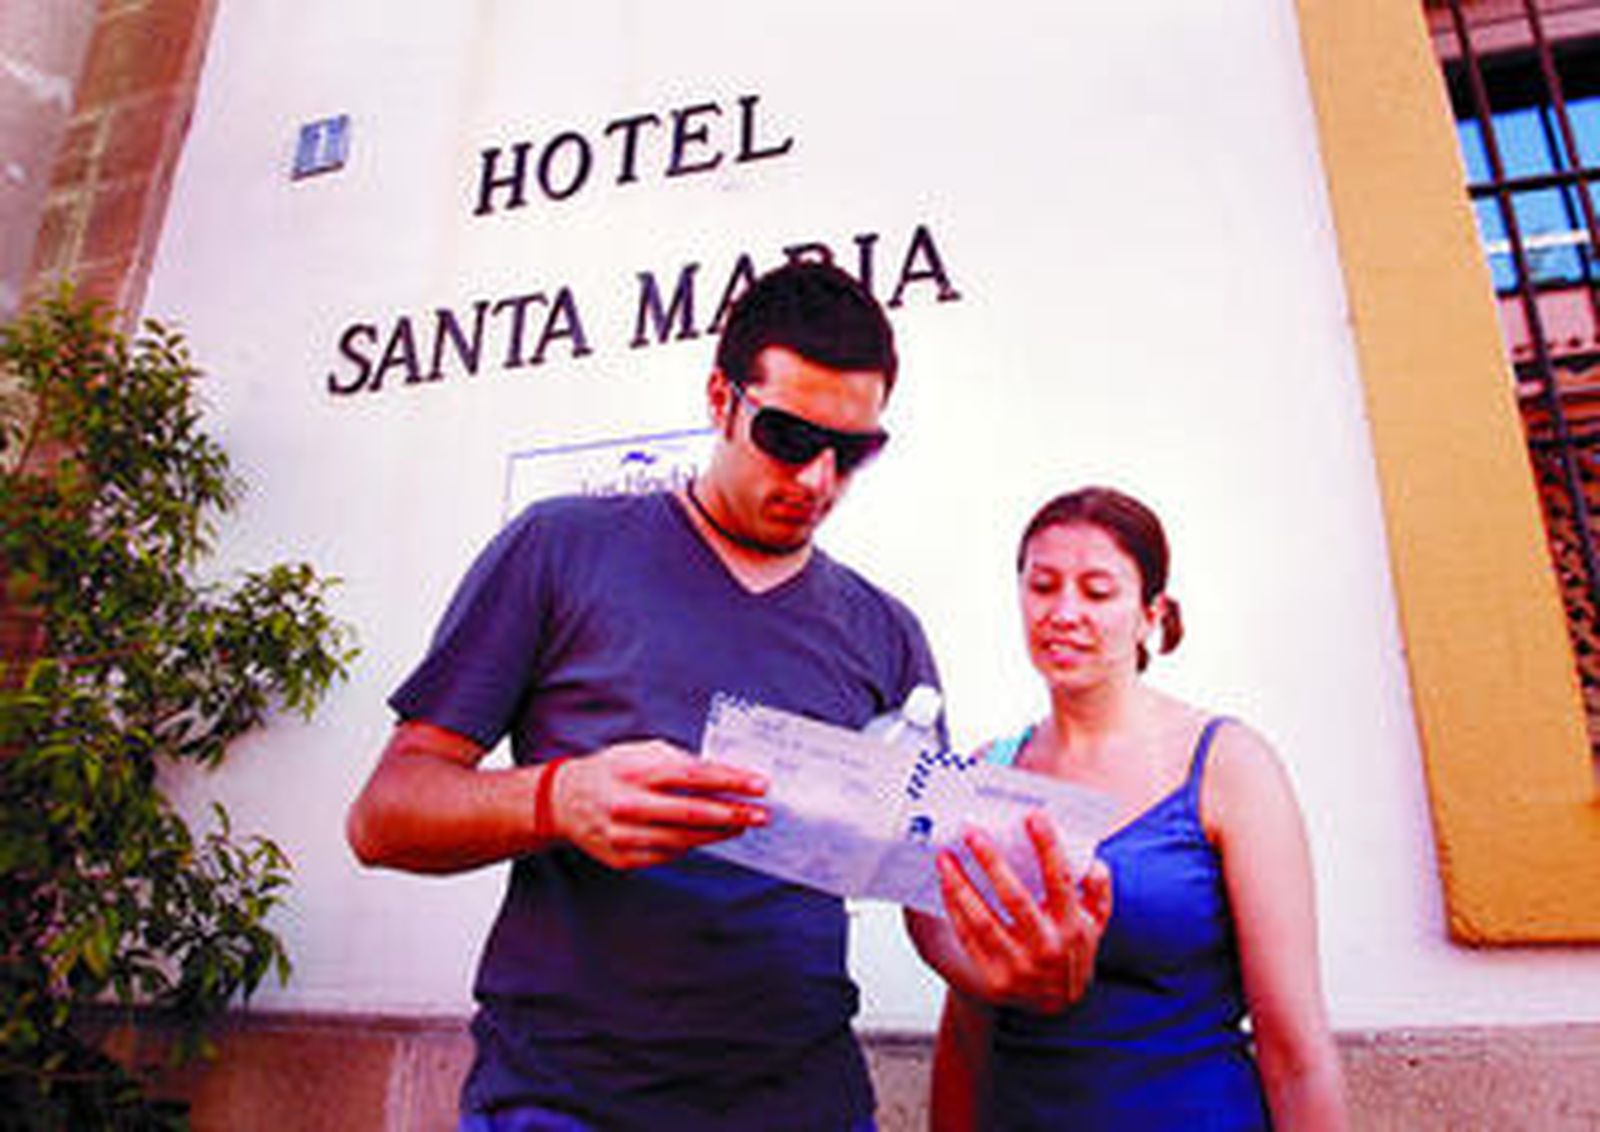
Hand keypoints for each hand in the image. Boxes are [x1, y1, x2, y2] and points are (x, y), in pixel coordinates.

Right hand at [550, 740, 768, 869]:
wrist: (563, 801)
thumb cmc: (611, 771)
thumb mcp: (639, 752)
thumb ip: (677, 760)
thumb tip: (720, 773)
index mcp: (637, 772)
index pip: (694, 775)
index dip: (731, 780)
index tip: (760, 785)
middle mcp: (630, 804)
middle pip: (693, 813)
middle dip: (733, 814)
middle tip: (761, 815)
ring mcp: (625, 836)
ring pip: (684, 840)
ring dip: (718, 834)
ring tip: (741, 826)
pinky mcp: (624, 858)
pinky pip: (668, 854)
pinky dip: (691, 845)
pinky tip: (706, 837)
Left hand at [937, 811, 1112, 1012]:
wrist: (1056, 1004)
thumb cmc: (1071, 949)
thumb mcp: (1094, 924)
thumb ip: (1098, 892)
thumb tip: (1094, 864)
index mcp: (1073, 928)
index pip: (1060, 881)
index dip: (1048, 847)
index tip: (1033, 816)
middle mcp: (1047, 948)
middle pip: (1016, 898)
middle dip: (991, 862)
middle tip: (971, 832)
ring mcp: (1020, 967)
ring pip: (984, 920)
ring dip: (961, 886)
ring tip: (945, 857)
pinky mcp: (995, 979)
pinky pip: (969, 938)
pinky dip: (956, 909)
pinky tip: (946, 885)